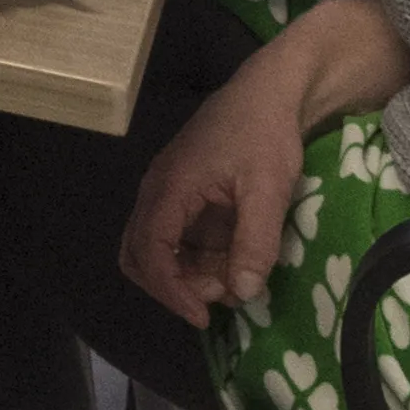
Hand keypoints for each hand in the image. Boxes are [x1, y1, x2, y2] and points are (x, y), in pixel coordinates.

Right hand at [120, 68, 316, 321]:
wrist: (270, 93)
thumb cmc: (265, 136)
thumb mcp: (267, 191)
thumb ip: (254, 243)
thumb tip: (240, 293)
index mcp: (170, 187)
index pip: (149, 249)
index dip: (170, 289)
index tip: (202, 317)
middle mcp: (159, 191)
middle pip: (139, 252)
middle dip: (173, 284)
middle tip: (218, 295)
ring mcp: (171, 192)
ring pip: (159, 249)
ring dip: (189, 273)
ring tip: (235, 277)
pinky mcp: (187, 194)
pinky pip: (180, 238)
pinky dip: (200, 259)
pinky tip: (235, 260)